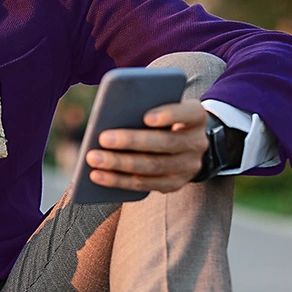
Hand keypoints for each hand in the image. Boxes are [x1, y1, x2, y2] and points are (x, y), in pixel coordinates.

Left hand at [85, 100, 208, 193]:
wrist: (184, 141)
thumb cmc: (162, 117)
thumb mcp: (162, 106)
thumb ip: (145, 106)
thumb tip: (111, 115)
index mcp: (197, 117)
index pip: (188, 114)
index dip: (169, 115)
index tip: (146, 117)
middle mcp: (197, 142)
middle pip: (165, 143)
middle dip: (131, 141)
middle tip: (102, 138)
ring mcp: (188, 167)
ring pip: (152, 167)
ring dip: (119, 164)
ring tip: (93, 158)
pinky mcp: (174, 184)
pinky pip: (144, 185)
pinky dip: (118, 180)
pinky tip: (97, 175)